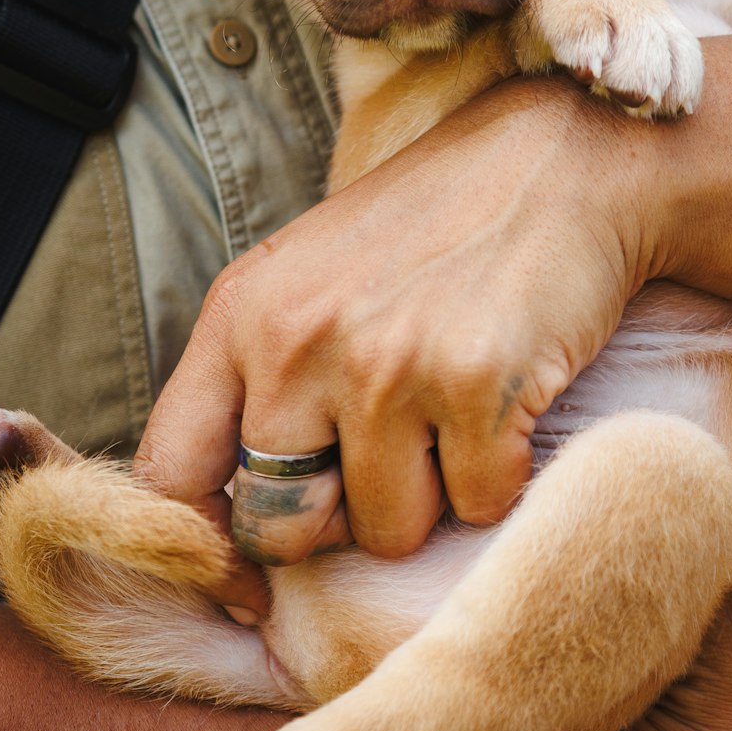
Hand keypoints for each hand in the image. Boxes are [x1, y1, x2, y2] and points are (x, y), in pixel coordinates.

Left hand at [134, 77, 642, 613]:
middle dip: (339, 521)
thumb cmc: (434, 229)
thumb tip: (242, 513)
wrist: (561, 163)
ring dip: (430, 499)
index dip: (211, 539)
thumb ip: (261, 374)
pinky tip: (508, 404)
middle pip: (280, 526)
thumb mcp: (310, 275)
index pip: (170, 470)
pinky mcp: (475, 385)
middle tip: (389, 464)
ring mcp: (386, 366)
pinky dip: (501, 477)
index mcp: (241, 312)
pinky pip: (478, 506)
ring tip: (454, 417)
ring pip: (387, 531)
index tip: (252, 568)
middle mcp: (297, 342)